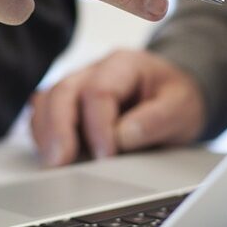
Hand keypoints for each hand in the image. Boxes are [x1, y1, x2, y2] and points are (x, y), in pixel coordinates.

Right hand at [30, 49, 206, 166]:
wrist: (174, 96)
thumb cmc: (176, 99)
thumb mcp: (182, 107)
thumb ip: (156, 120)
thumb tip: (122, 137)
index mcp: (124, 64)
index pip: (99, 91)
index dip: (98, 126)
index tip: (106, 156)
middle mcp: (94, 71)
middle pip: (63, 91)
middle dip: (59, 128)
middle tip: (60, 161)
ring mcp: (78, 86)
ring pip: (47, 101)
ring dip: (46, 132)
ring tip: (52, 162)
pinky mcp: (69, 106)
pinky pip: (44, 114)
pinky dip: (43, 134)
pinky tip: (51, 155)